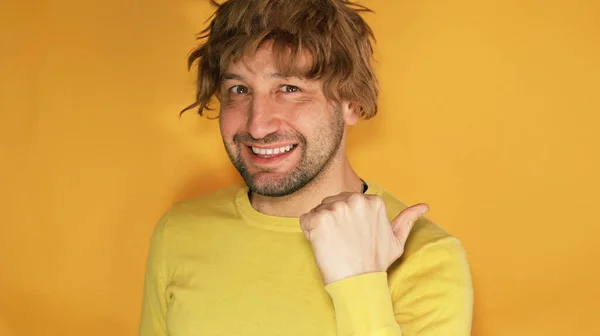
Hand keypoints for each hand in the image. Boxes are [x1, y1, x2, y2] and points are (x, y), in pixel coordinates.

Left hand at [299, 192, 428, 284]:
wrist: (358, 283)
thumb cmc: (375, 262)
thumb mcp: (396, 240)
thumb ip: (407, 220)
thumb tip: (424, 206)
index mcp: (372, 201)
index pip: (347, 201)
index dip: (346, 219)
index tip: (352, 236)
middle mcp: (355, 200)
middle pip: (331, 202)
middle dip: (333, 219)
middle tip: (342, 242)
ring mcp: (336, 209)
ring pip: (318, 210)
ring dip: (321, 226)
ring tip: (334, 244)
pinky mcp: (319, 220)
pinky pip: (305, 220)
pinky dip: (308, 232)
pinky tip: (322, 245)